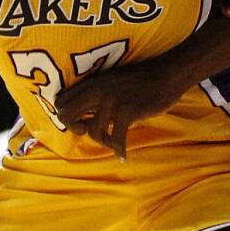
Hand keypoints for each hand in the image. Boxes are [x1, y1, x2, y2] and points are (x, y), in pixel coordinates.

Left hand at [55, 61, 184, 157]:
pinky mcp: (127, 112)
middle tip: (87, 130)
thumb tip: (86, 114)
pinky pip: (116, 138)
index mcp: (93, 82)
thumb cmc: (143, 80)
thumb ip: (98, 94)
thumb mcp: (113, 81)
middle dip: (74, 128)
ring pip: (91, 131)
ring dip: (102, 142)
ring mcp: (112, 101)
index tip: (80, 120)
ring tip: (113, 143)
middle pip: (66, 115)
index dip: (66, 115)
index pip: (61, 100)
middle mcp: (97, 90)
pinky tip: (123, 155)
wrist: (167, 75)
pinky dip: (119, 150)